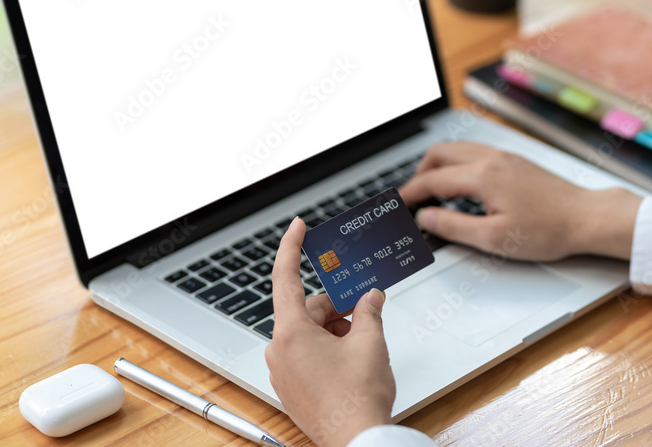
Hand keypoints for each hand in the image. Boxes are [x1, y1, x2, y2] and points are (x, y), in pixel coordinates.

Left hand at [265, 218, 395, 446]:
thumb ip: (369, 311)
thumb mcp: (371, 342)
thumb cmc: (358, 399)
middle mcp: (280, 351)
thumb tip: (370, 298)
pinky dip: (328, 348)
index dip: (291, 247)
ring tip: (364, 338)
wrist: (359, 441)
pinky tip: (353, 355)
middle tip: (363, 305)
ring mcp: (284, 373)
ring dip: (335, 329)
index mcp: (291, 333)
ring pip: (308, 334)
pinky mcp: (293, 390)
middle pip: (306, 310)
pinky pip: (307, 356)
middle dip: (335, 305)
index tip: (298, 227)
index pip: (285, 278)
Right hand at [398, 141, 640, 260]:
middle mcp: (491, 158)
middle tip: (412, 196)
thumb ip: (454, 226)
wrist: (587, 217)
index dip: (410, 193)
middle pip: (440, 153)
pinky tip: (462, 184)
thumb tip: (426, 218)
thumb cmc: (547, 230)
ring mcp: (505, 156)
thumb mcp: (494, 239)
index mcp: (482, 176)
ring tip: (432, 189)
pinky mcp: (515, 160)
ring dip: (438, 165)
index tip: (398, 204)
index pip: (432, 179)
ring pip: (458, 148)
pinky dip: (457, 163)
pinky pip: (475, 151)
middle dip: (419, 172)